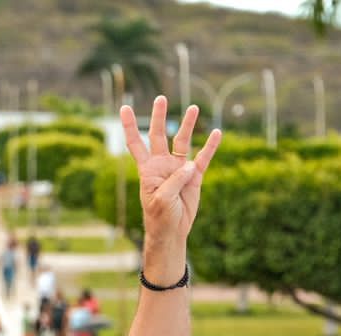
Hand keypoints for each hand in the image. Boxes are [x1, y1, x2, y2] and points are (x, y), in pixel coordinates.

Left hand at [119, 97, 221, 244]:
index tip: (124, 108)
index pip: (135, 143)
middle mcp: (162, 164)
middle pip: (159, 135)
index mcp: (147, 169)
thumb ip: (174, 181)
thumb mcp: (162, 200)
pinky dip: (210, 145)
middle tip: (160, 98)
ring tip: (194, 108)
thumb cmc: (160, 217)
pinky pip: (203, 157)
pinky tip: (216, 133)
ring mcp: (178, 168)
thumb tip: (189, 165)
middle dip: (158, 117)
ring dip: (188, 124)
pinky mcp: (194, 176)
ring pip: (182, 141)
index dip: (130, 126)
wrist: (172, 231)